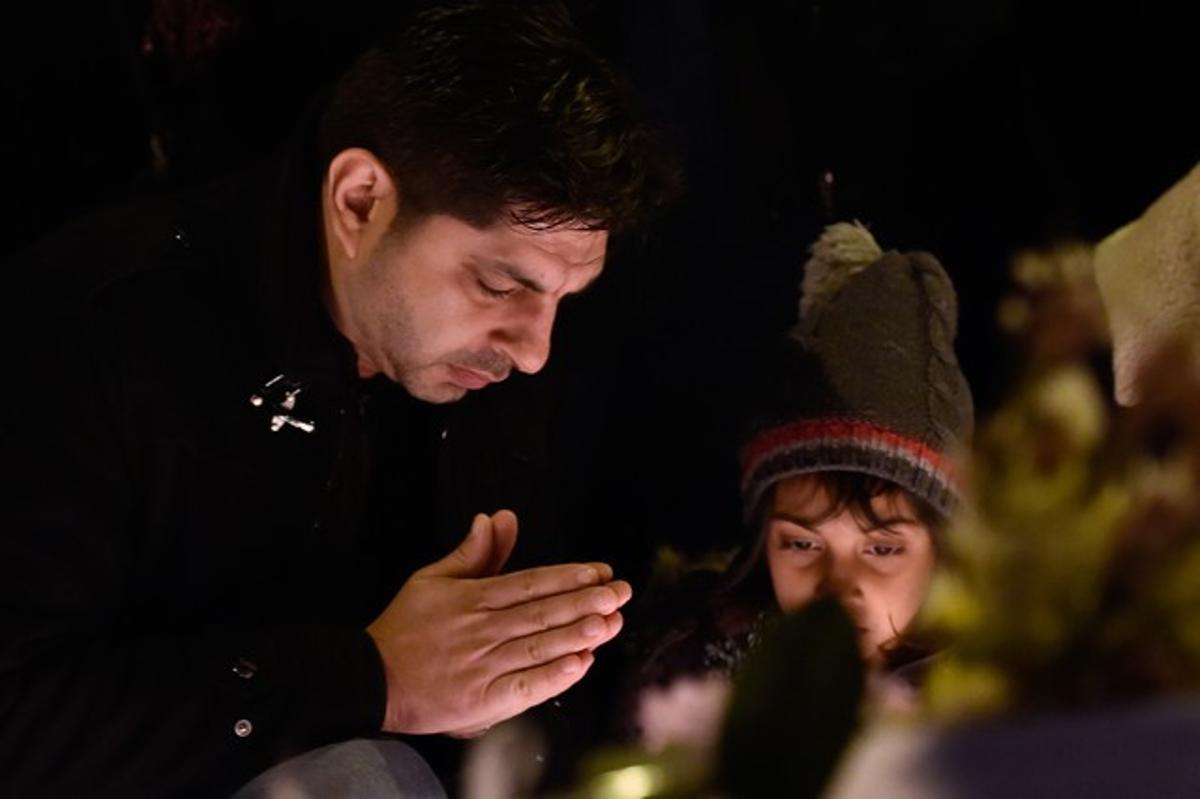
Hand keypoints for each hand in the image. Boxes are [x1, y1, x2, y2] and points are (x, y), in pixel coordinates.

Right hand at [367, 510, 630, 734]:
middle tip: (621, 593)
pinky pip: (525, 686)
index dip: (569, 576)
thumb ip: (473, 552)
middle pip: (543, 612)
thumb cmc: (404, 628)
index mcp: (473, 598)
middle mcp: (483, 629)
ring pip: (539, 645)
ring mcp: (484, 665)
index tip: (601, 571)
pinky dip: (554, 675)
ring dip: (578, 634)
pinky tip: (581, 664)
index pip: (531, 583)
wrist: (370, 679)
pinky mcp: (482, 699)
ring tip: (611, 622)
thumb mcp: (432, 579)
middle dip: (586, 601)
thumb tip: (496, 517)